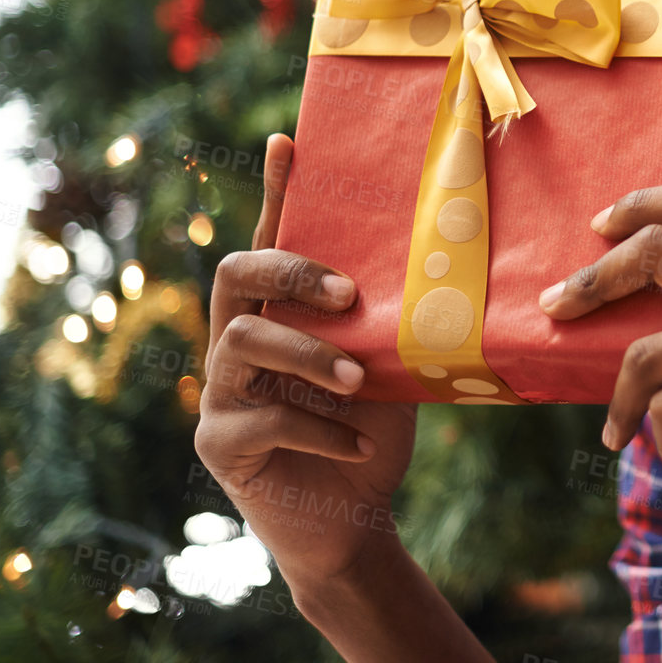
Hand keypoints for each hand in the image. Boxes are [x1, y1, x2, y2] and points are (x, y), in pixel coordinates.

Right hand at [194, 133, 418, 589]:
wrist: (355, 520)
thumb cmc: (372, 430)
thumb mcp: (392, 364)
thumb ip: (389, 319)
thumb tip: (442, 258)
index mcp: (279, 314)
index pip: (273, 242)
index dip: (278, 192)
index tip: (290, 142)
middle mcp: (236, 343)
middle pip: (234, 274)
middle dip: (291, 273)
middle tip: (350, 295)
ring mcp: (219, 394)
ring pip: (241, 344)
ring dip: (310, 356)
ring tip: (361, 380)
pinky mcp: (219, 446)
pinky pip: (260, 420)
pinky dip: (320, 429)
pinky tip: (358, 443)